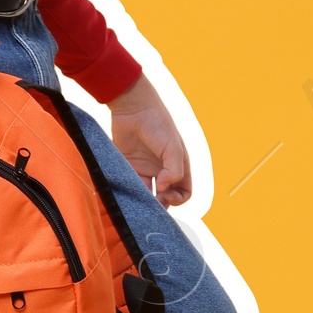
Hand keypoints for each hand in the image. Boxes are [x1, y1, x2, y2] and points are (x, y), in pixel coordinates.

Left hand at [108, 74, 191, 205]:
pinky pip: (131, 185)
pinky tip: (128, 192)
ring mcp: (145, 169)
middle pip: (166, 197)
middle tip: (153, 204)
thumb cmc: (158, 124)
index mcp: (178, 165)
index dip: (178, 198)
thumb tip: (163, 188)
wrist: (133, 108)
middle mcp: (163, 170)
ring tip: (139, 201)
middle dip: (161, 205)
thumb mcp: (173, 147)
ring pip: (147, 194)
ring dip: (145, 201)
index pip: (184, 192)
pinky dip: (131, 192)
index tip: (166, 193)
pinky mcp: (128, 166)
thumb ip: (174, 171)